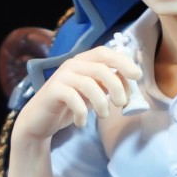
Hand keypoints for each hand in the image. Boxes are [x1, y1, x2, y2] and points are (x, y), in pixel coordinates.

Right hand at [14, 45, 143, 142]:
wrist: (40, 121)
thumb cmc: (70, 106)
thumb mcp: (93, 94)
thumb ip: (107, 85)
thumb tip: (130, 82)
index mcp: (84, 61)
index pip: (105, 53)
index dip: (123, 62)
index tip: (137, 76)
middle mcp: (72, 64)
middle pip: (101, 69)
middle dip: (117, 87)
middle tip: (122, 104)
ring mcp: (62, 76)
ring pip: (89, 85)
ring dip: (102, 103)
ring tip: (104, 115)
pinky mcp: (53, 91)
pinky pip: (74, 99)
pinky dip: (82, 114)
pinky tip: (81, 123)